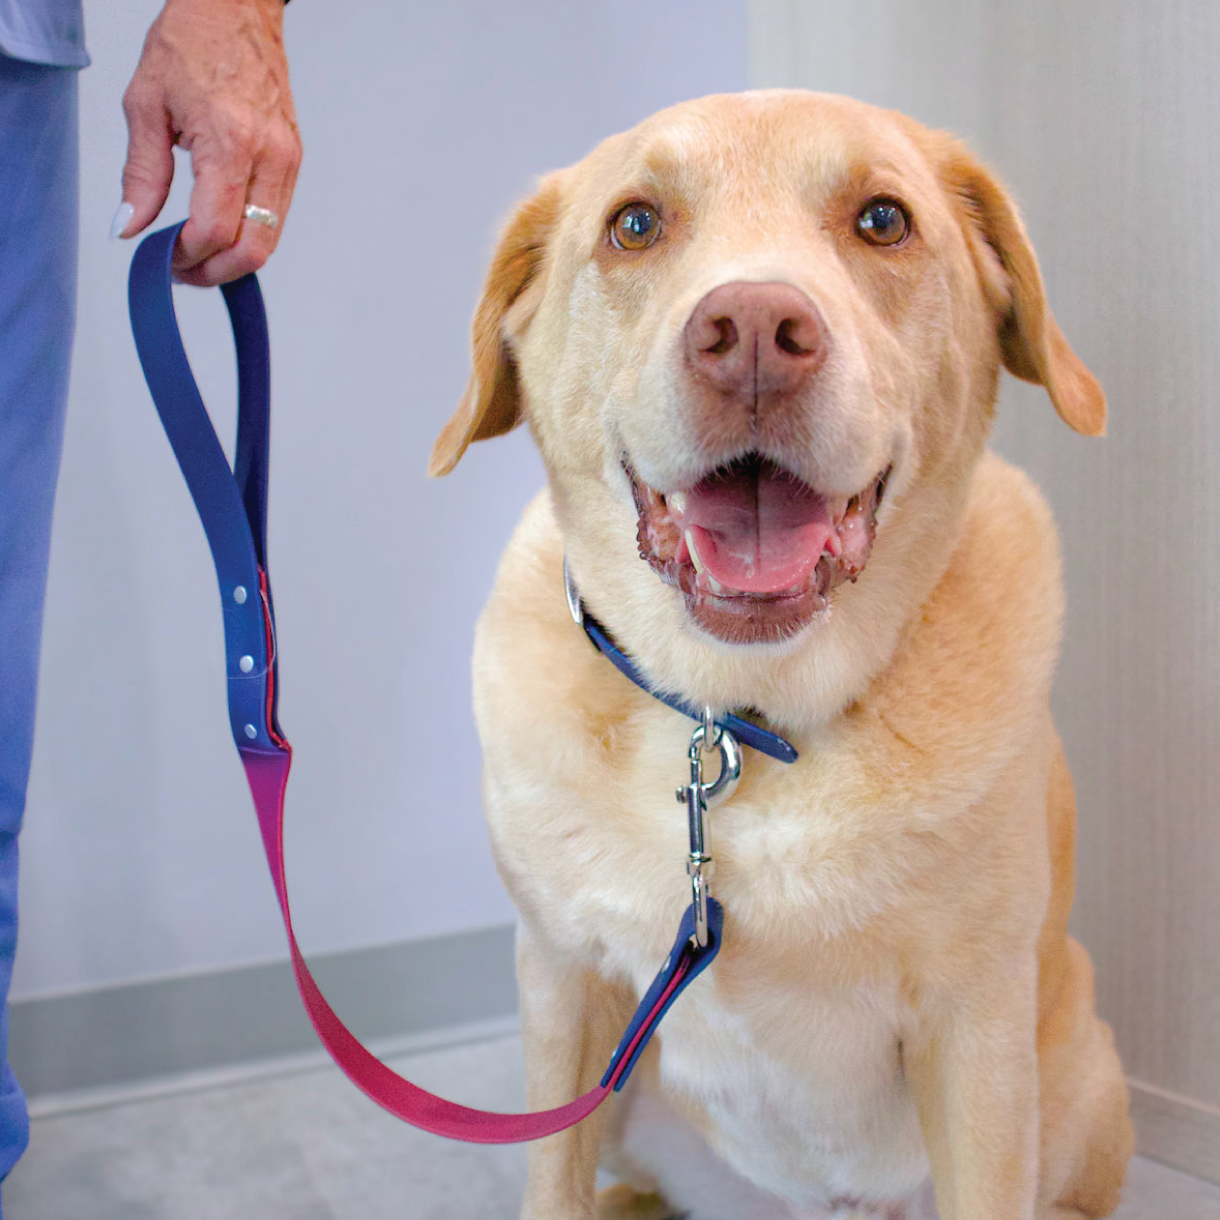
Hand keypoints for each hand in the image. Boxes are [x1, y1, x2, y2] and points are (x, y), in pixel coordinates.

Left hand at [115, 0, 301, 285]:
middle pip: (253, 249)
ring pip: (270, 240)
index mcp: (230, 140)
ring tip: (199, 252)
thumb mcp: (146, 104)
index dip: (186, 255)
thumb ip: (141, 174)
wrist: (236, 9)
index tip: (163, 257)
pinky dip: (249, 235)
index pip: (214, 228)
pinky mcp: (294, 161)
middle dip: (215, 271)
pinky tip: (221, 227)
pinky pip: (276, 218)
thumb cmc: (192, 43)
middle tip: (183, 270)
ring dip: (233, 259)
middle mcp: (269, 155)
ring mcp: (288, 161)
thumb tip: (131, 226)